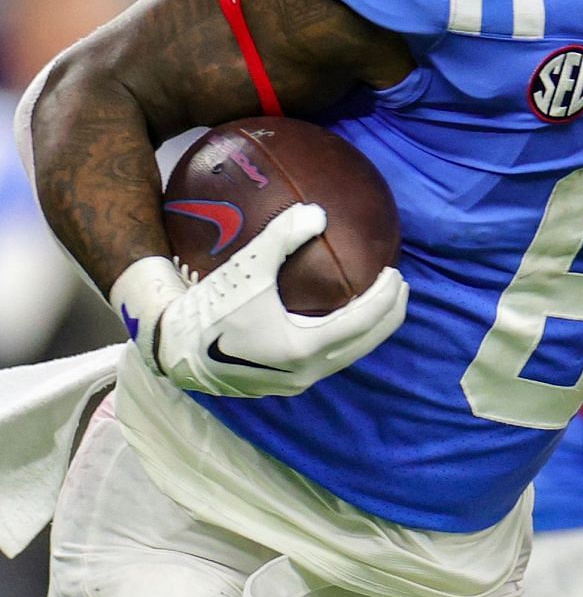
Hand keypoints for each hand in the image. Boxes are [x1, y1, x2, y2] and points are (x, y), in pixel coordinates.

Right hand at [112, 203, 408, 397]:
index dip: (387, 297)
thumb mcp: (248, 268)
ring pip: (346, 356)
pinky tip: (340, 319)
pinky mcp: (280, 384)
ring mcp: (292, 382)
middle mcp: (305, 371)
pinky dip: (344, 340)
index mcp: (304, 346)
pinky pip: (326, 361)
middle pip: (364, 344)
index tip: (397, 272)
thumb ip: (283, 237)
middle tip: (401, 287)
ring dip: (368, 331)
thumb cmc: (208, 307)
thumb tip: (318, 211)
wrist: (168, 347)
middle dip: (388, 316)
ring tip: (379, 303)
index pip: (365, 321)